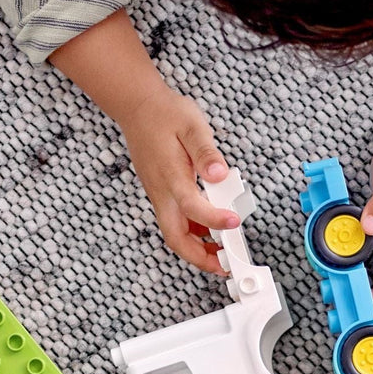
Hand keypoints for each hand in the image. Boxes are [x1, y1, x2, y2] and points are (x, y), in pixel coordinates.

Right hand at [117, 90, 239, 274]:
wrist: (138, 108)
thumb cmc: (165, 114)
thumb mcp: (191, 126)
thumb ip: (206, 152)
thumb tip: (219, 173)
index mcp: (171, 177)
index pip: (192, 207)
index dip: (214, 220)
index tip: (234, 222)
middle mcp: (162, 193)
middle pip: (176, 238)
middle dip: (199, 258)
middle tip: (225, 265)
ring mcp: (160, 196)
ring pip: (175, 233)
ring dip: (197, 248)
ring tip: (223, 251)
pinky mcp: (162, 194)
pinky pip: (176, 221)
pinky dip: (194, 232)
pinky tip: (211, 227)